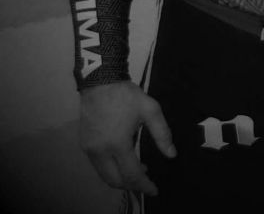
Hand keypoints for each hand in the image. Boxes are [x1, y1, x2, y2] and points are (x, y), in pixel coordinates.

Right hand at [79, 81, 175, 195]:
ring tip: (138, 170)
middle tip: (146, 181)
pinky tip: (123, 160)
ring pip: (104, 175)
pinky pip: (98, 165)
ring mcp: (89, 149)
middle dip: (131, 185)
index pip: (131, 174)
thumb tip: (172, 154)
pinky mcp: (84, 145)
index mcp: (118, 144)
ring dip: (120, 178)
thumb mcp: (151, 110)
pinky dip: (111, 169)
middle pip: (115, 180)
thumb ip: (162, 134)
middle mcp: (100, 152)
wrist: (100, 82)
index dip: (144, 185)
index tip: (155, 190)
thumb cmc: (127, 96)